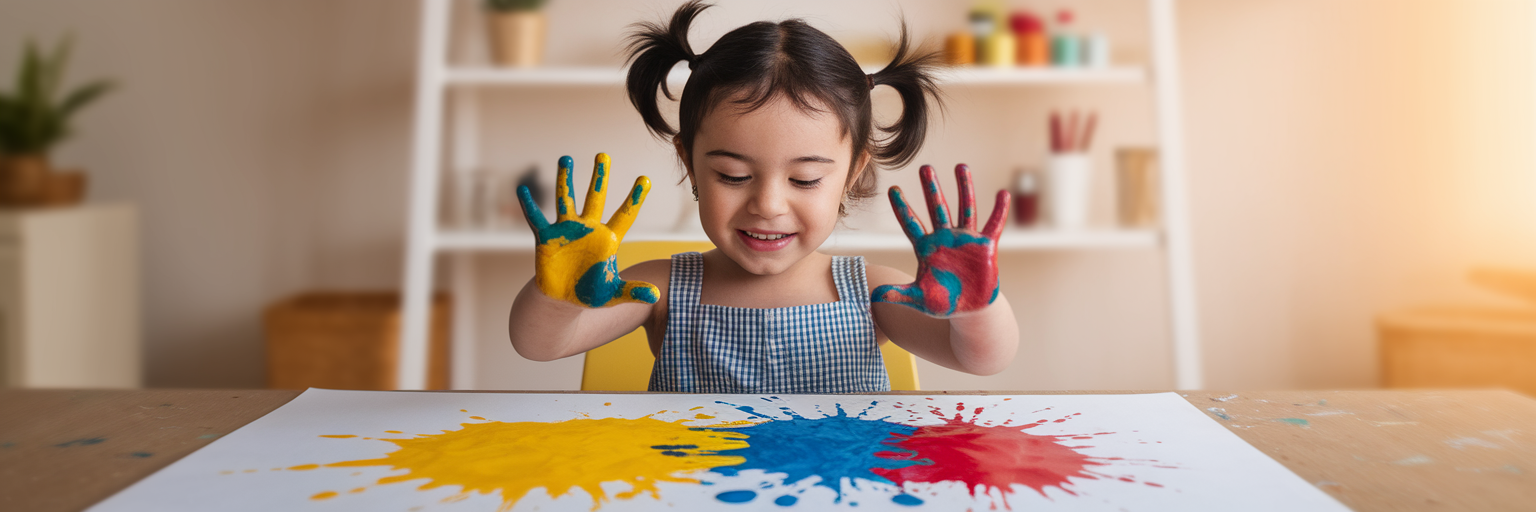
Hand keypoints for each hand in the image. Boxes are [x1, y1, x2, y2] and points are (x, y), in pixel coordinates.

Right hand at [516, 153, 657, 307]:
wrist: (563, 301)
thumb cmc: (590, 294)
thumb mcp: (613, 294)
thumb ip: (633, 291)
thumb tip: (656, 296)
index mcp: (606, 239)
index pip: (624, 215)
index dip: (634, 198)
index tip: (645, 178)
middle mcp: (587, 229)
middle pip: (595, 198)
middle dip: (599, 177)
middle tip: (603, 155)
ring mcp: (566, 231)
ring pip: (565, 200)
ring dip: (564, 180)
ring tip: (566, 158)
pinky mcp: (546, 238)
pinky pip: (536, 218)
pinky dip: (528, 205)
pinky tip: (522, 190)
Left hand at [873, 164, 1009, 316]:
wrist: (969, 310)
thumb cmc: (943, 302)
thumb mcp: (918, 298)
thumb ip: (898, 294)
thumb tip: (874, 295)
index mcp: (926, 248)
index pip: (911, 223)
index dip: (902, 207)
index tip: (892, 189)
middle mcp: (945, 238)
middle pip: (937, 208)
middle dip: (931, 188)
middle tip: (925, 167)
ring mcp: (965, 240)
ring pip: (964, 208)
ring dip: (964, 188)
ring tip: (961, 166)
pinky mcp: (985, 246)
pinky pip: (993, 225)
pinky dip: (999, 210)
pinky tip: (1002, 194)